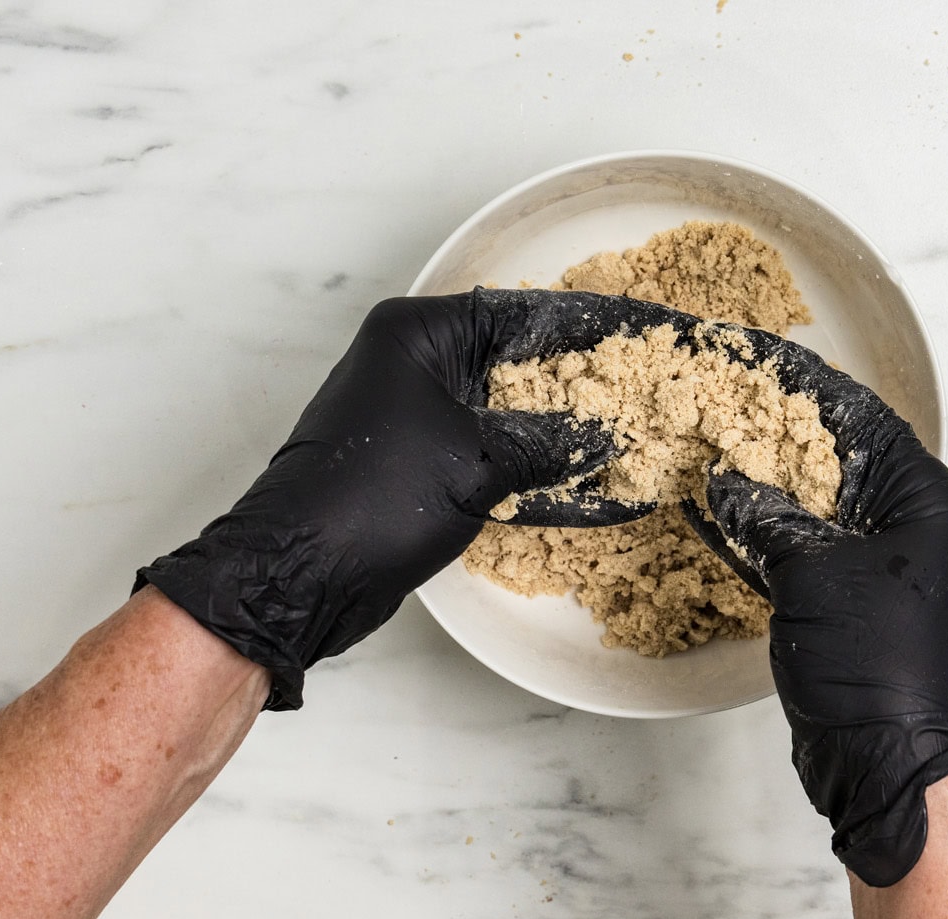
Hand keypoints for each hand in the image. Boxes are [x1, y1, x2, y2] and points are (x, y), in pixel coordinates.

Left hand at [135, 288, 675, 709]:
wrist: (301, 576)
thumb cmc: (376, 499)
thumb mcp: (480, 463)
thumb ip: (551, 442)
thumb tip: (608, 434)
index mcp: (417, 334)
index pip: (520, 313)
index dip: (586, 325)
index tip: (640, 331)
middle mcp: (413, 363)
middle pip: (515, 360)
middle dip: (580, 378)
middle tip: (645, 384)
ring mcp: (413, 415)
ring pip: (506, 410)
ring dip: (561, 428)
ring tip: (629, 432)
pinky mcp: (417, 463)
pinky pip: (489, 452)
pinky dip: (532, 466)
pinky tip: (587, 485)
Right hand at [682, 326, 947, 886]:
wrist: (889, 766)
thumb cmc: (876, 667)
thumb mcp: (815, 573)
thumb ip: (769, 516)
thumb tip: (728, 481)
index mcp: (924, 500)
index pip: (862, 417)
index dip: (806, 384)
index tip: (757, 356)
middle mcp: (906, 523)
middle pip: (832, 454)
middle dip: (773, 427)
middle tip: (717, 394)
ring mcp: (874, 564)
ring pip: (808, 500)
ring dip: (758, 477)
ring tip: (702, 439)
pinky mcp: (842, 600)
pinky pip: (794, 545)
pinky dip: (755, 527)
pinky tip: (709, 507)